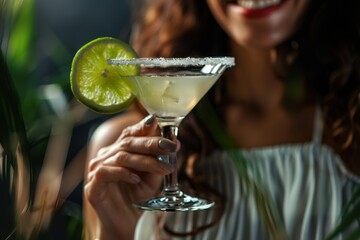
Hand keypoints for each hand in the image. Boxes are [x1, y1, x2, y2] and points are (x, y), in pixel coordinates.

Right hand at [84, 115, 177, 238]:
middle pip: (127, 143)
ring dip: (145, 161)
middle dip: (150, 143)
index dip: (143, 127)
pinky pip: (106, 172)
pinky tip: (136, 178)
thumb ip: (160, 160)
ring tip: (164, 168)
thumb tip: (174, 142)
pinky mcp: (92, 186)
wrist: (125, 223)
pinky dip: (123, 173)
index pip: (129, 133)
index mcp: (118, 150)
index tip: (157, 123)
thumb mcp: (153, 176)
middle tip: (169, 146)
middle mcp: (106, 156)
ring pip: (121, 157)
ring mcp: (97, 170)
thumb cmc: (137, 196)